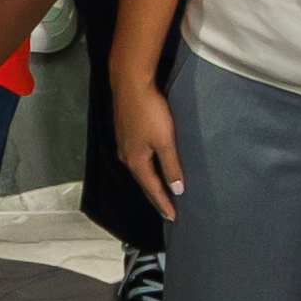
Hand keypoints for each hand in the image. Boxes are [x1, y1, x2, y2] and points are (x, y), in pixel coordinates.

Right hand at [110, 75, 186, 219]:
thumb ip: (171, 166)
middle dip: (156, 196)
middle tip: (167, 210)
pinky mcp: (125, 132)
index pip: (153, 189)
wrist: (130, 83)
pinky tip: (151, 166)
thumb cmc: (149, 111)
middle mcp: (127, 156)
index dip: (164, 203)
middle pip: (144, 182)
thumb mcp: (165, 141)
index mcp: (136, 161)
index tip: (173, 217)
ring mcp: (124, 143)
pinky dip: (146, 168)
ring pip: (139, 170)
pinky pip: (137, 159)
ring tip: (161, 191)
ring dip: (150, 182)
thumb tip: (176, 189)